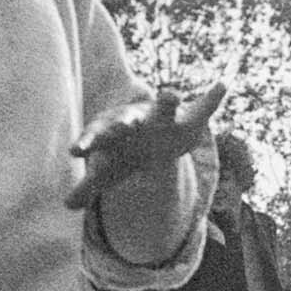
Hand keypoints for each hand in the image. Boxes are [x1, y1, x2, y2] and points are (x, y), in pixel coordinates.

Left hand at [67, 82, 226, 211]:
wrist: (151, 133)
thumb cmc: (125, 152)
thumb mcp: (109, 169)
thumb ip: (89, 186)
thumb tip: (66, 205)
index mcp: (113, 133)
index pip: (96, 137)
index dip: (86, 143)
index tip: (74, 152)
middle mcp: (137, 119)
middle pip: (129, 119)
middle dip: (127, 122)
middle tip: (128, 124)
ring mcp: (163, 116)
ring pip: (164, 106)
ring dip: (168, 101)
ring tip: (172, 95)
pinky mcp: (188, 118)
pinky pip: (203, 108)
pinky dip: (213, 99)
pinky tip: (224, 85)